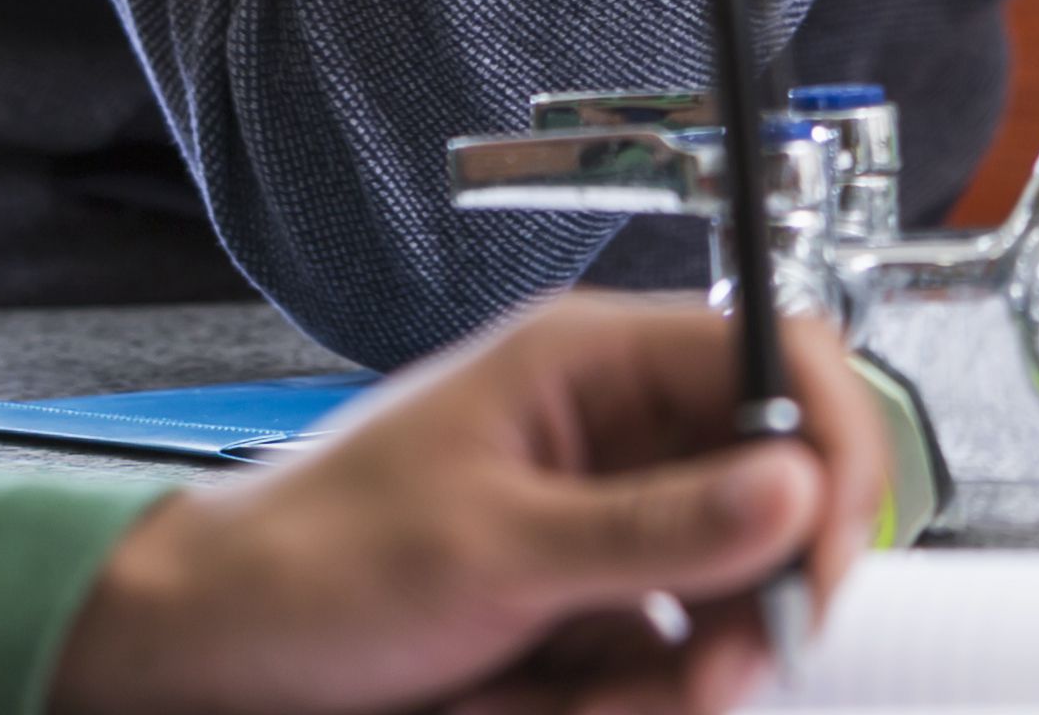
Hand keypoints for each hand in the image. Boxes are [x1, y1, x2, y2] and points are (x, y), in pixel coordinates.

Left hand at [46, 293, 888, 714]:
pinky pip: (676, 645)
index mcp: (596, 361)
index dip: (830, 443)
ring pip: (733, 582)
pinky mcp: (592, 597)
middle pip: (776, 483)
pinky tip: (580, 704)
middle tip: (725, 667)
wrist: (209, 653)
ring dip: (698, 660)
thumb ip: (655, 529)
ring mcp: (610, 516)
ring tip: (606, 701)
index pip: (778, 359)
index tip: (830, 548)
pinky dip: (651, 691)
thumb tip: (795, 489)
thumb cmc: (315, 567)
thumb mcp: (492, 553)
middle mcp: (619, 427)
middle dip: (762, 586)